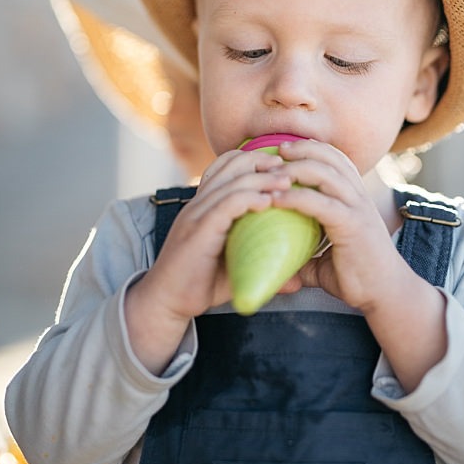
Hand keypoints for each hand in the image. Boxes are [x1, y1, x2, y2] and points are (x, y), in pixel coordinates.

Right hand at [125, 148, 297, 372]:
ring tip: (287, 182)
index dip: (255, 159)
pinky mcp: (198, 231)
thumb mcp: (236, 266)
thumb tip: (297, 281)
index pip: (227, 165)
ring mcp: (196, 215)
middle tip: (290, 169)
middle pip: (231, 165)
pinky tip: (268, 202)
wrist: (166, 303)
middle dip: (263, 161)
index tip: (284, 168)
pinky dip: (249, 199)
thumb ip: (263, 265)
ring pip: (232, 182)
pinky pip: (226, 205)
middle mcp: (198, 204)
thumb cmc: (201, 284)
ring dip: (263, 179)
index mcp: (205, 204)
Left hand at [269, 139, 407, 312]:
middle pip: (330, 158)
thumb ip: (304, 254)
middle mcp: (359, 197)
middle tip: (273, 152)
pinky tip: (276, 199)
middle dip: (301, 150)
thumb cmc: (357, 276)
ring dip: (295, 168)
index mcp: (356, 198)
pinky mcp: (352, 226)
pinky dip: (296, 197)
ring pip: (325, 174)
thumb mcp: (325, 259)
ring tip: (270, 173)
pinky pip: (321, 203)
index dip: (312, 149)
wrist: (386, 294)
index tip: (284, 149)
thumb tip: (276, 264)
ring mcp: (357, 209)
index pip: (337, 159)